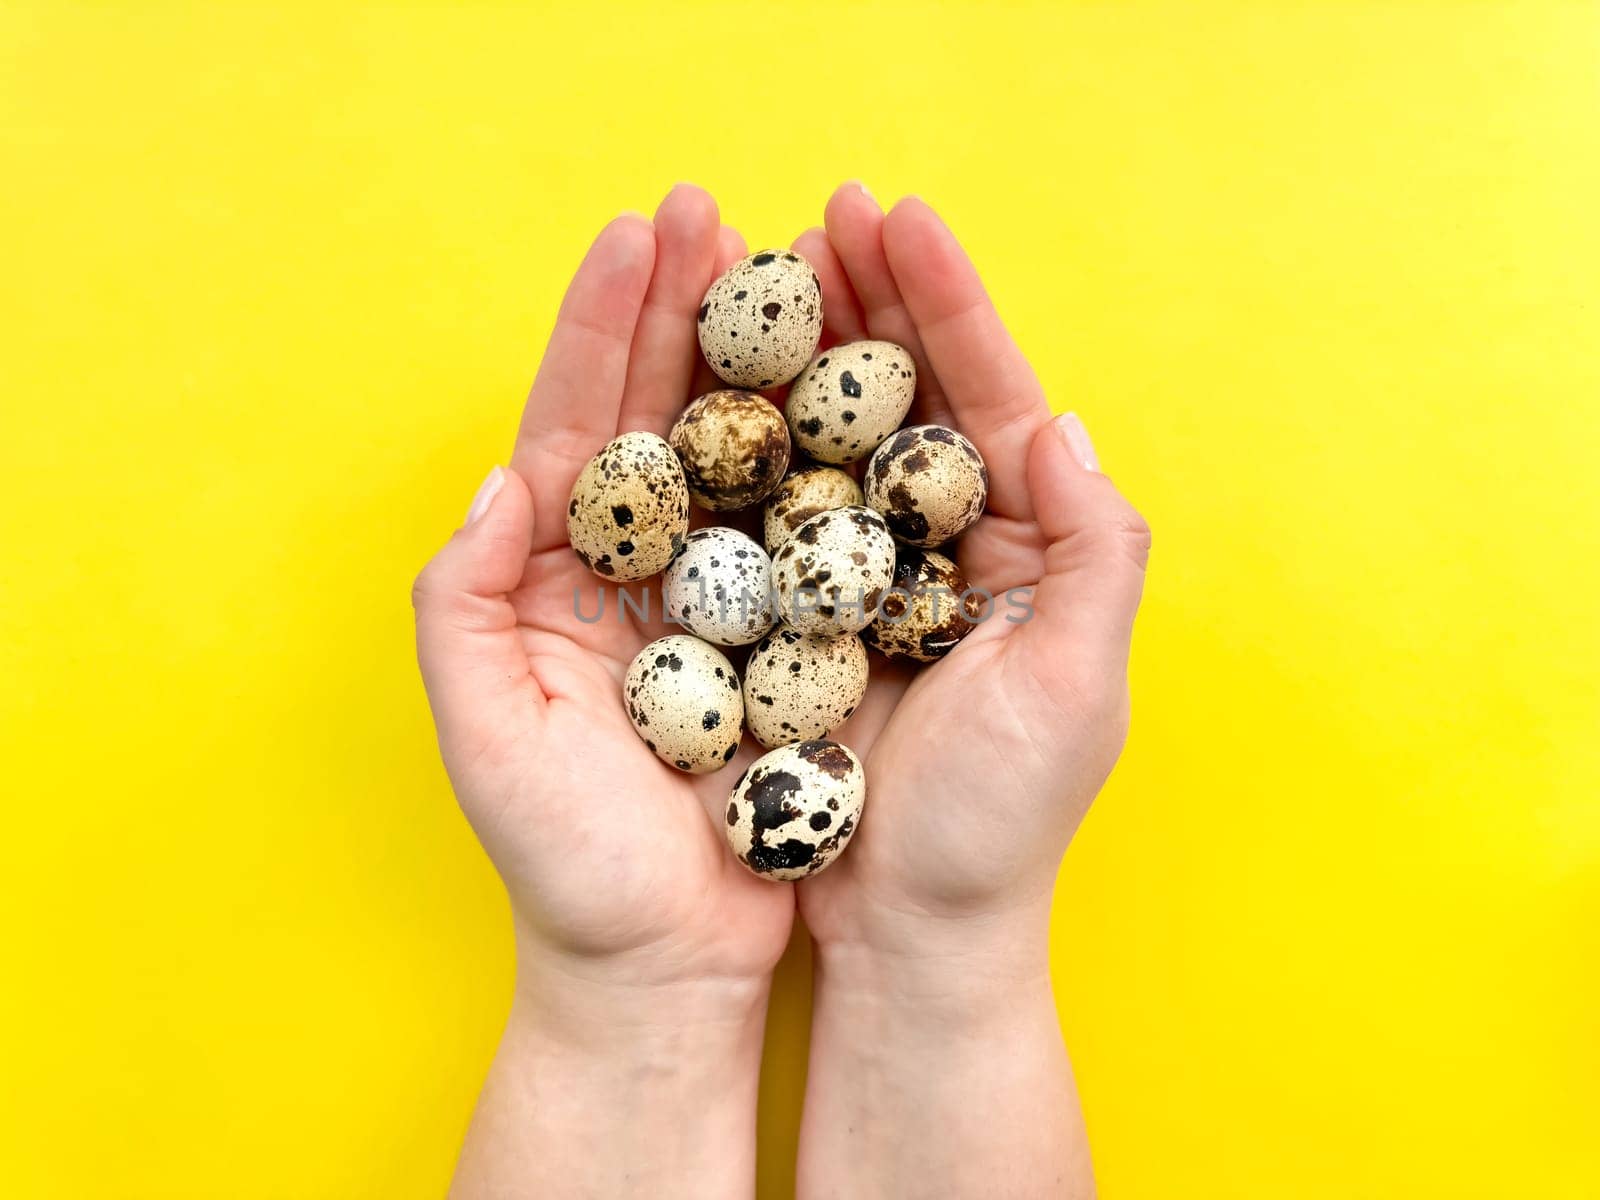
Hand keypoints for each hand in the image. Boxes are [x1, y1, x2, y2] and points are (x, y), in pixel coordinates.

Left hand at [412, 185, 792, 1197]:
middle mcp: (633, 577)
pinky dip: (832, 462)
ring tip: (794, 270)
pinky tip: (859, 393)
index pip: (577, 427)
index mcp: (551, 582)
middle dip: (682, 313)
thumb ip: (463, 607)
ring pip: (741, 460)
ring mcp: (717, 606)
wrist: (665, 969)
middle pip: (659, 417)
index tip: (638, 235)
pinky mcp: (788, 646)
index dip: (600, 327)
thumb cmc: (567, 869)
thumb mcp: (486, 739)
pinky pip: (811, 538)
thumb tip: (504, 480)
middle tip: (720, 213)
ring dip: (763, 364)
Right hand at [790, 185, 1148, 1197]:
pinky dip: (743, 443)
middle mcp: (944, 546)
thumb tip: (1065, 426)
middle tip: (817, 212)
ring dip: (799, 350)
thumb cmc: (999, 826)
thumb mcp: (1076, 690)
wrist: (906, 933)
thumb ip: (1098, 553)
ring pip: (830, 439)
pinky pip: (768, 512)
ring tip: (759, 265)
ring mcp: (864, 578)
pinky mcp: (795, 619)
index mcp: (1023, 546)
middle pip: (906, 397)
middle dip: (868, 300)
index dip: (948, 304)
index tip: (897, 217)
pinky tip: (708, 385)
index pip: (989, 398)